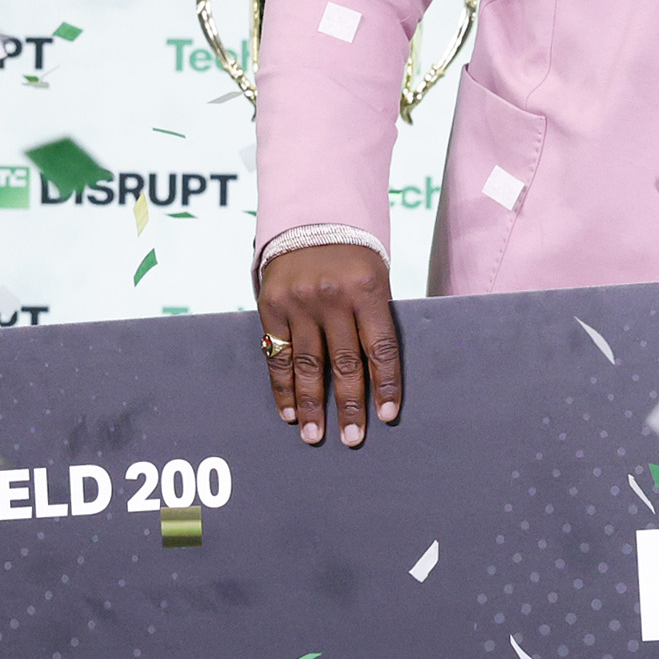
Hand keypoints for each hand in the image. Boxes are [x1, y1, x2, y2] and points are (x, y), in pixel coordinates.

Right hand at [258, 242, 402, 448]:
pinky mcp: (271, 306)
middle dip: (348, 405)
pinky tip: (289, 411)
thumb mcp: (375, 279)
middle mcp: (332, 298)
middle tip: (351, 438)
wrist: (311, 220)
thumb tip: (378, 377)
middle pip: (343, 363)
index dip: (385, 384)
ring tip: (315, 435)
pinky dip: (283, 387)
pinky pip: (278, 355)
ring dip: (311, 405)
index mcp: (367, 290)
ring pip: (307, 365)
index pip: (380, 347)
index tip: (386, 416)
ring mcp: (299, 303)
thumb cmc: (354, 259)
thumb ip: (374, 321)